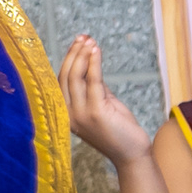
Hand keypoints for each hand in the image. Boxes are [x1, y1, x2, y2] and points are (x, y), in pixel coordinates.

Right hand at [56, 33, 156, 169]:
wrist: (131, 154)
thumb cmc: (118, 130)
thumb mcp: (102, 105)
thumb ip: (94, 88)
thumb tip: (91, 65)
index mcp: (66, 114)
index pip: (60, 82)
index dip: (67, 60)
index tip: (76, 43)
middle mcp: (68, 115)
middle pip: (65, 77)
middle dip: (73, 54)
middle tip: (82, 38)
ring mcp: (80, 114)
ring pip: (75, 77)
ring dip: (82, 55)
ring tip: (89, 41)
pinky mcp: (96, 112)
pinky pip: (92, 81)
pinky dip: (94, 63)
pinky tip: (96, 51)